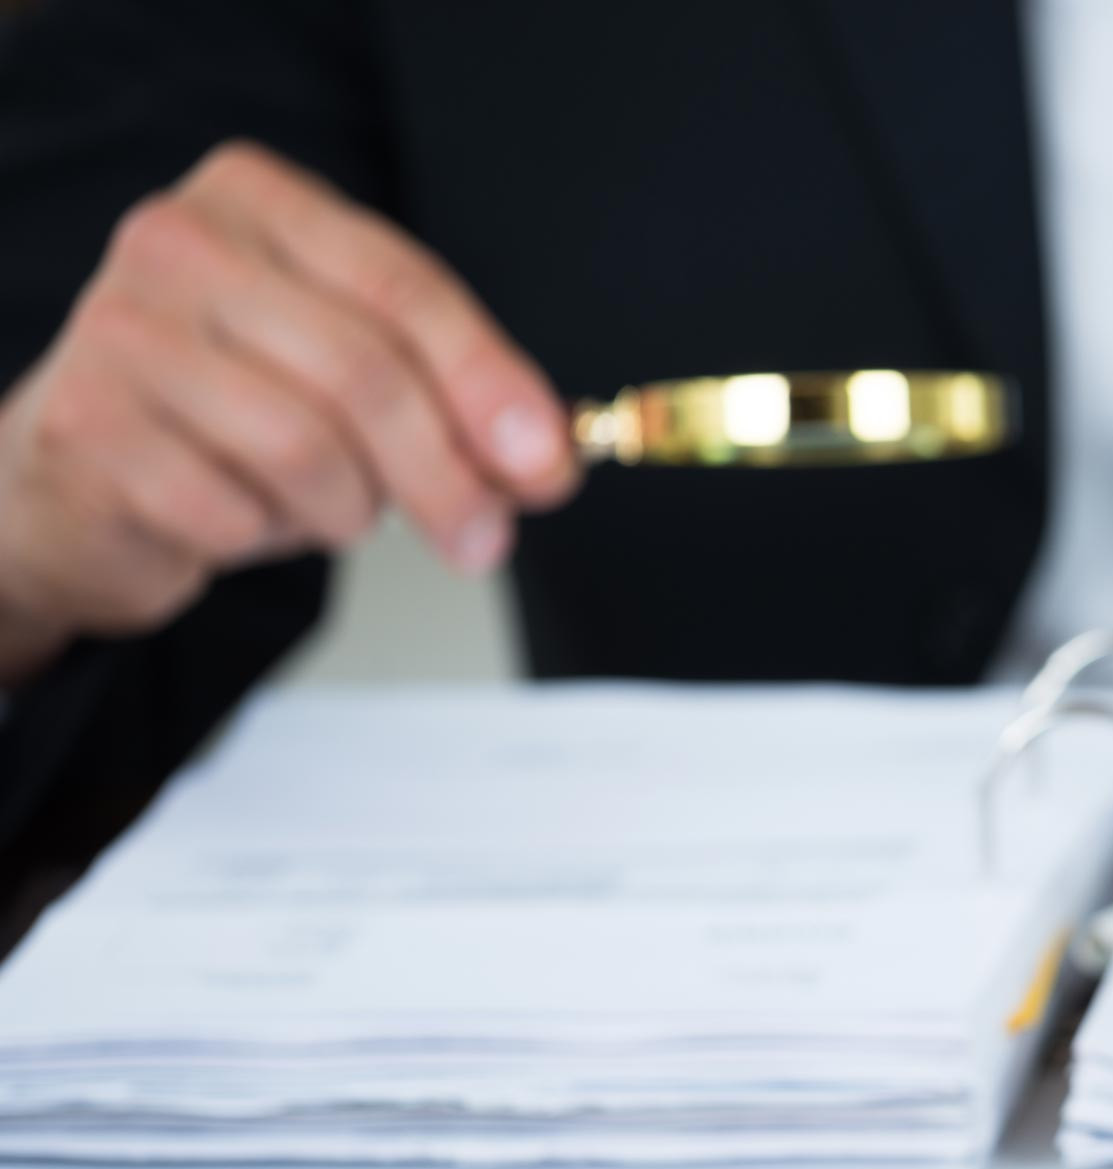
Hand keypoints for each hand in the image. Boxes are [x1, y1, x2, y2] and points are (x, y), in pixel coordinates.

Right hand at [0, 141, 578, 683]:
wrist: (79, 473)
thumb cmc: (230, 414)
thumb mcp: (352, 380)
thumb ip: (451, 402)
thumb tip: (543, 460)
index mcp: (259, 201)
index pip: (405, 289)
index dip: (489, 383)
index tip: (547, 461)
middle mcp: (180, 244)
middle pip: (365, 373)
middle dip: (447, 475)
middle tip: (485, 538)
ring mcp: (121, 331)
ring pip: (306, 448)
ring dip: (350, 509)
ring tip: (337, 511)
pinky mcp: (89, 427)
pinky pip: (232, 509)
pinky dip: (267, 534)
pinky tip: (246, 514)